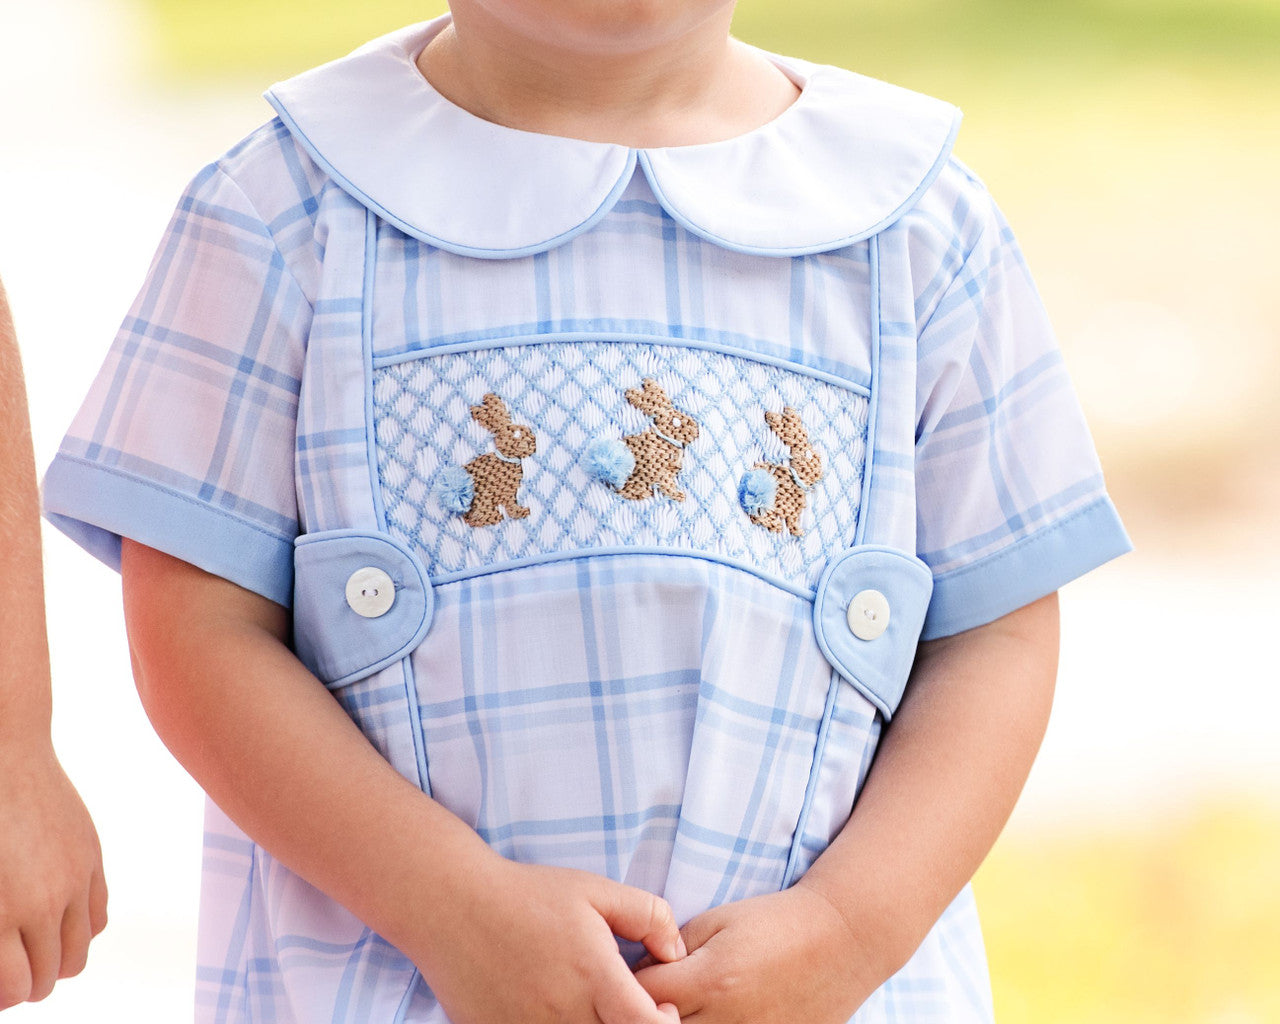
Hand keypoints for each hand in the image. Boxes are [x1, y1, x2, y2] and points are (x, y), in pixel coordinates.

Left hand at [0, 743, 107, 1008]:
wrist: (3, 754)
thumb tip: (1, 958)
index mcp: (0, 912)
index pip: (17, 987)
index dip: (5, 996)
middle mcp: (44, 901)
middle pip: (48, 976)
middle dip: (26, 982)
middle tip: (7, 969)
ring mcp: (74, 879)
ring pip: (79, 954)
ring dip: (55, 962)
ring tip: (31, 950)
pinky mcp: (92, 859)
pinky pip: (98, 917)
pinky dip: (78, 930)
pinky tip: (53, 920)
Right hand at [413, 856, 683, 1023]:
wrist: (452, 905)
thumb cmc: (528, 894)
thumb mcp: (595, 890)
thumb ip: (648, 915)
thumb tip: (676, 951)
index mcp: (593, 977)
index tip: (660, 1010)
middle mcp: (562, 1013)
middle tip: (626, 1009)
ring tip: (591, 1009)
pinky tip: (554, 1010)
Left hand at [634, 885, 876, 1022]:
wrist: (839, 940)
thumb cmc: (774, 922)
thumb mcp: (717, 921)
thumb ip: (672, 948)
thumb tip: (639, 973)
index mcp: (712, 980)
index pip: (643, 996)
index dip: (628, 984)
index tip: (632, 970)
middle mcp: (728, 1020)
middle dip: (647, 1011)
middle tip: (654, 992)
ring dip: (676, 1023)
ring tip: (689, 1001)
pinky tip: (712, 1013)